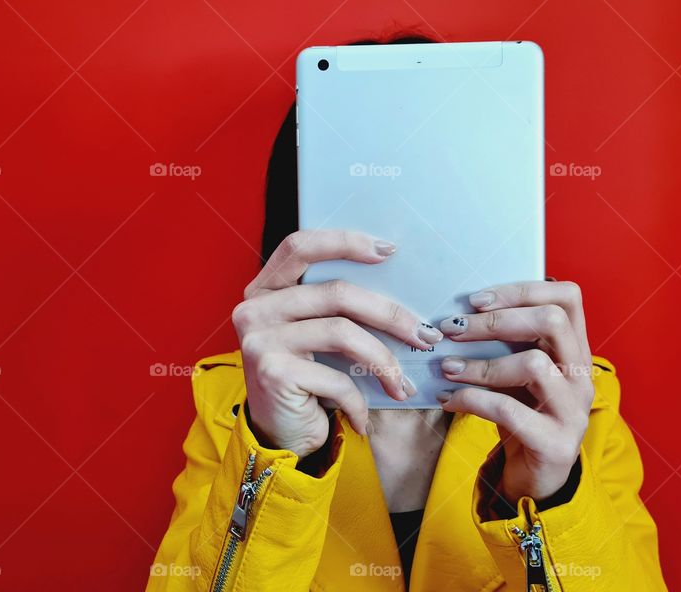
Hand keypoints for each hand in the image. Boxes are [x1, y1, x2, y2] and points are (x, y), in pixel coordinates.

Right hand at [232, 229, 442, 457]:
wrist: (277, 439)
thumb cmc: (307, 382)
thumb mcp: (316, 336)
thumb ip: (334, 308)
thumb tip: (399, 287)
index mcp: (264, 290)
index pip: (300, 246)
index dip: (344, 242)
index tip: (389, 251)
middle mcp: (254, 309)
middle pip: (336, 293)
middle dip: (390, 314)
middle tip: (425, 335)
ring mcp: (260, 340)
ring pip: (342, 332)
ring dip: (384, 360)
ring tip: (402, 384)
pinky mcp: (272, 373)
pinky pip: (337, 377)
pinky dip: (359, 401)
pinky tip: (364, 418)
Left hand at [435, 281, 593, 502]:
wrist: (536, 480)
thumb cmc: (523, 415)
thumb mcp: (518, 374)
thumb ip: (506, 344)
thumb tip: (457, 314)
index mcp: (576, 350)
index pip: (567, 297)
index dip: (522, 290)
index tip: (476, 300)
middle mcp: (582, 376)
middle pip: (552, 321)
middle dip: (495, 321)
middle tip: (453, 329)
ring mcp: (574, 410)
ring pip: (533, 364)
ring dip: (480, 364)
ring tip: (448, 368)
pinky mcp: (556, 444)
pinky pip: (510, 410)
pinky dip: (473, 400)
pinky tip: (449, 399)